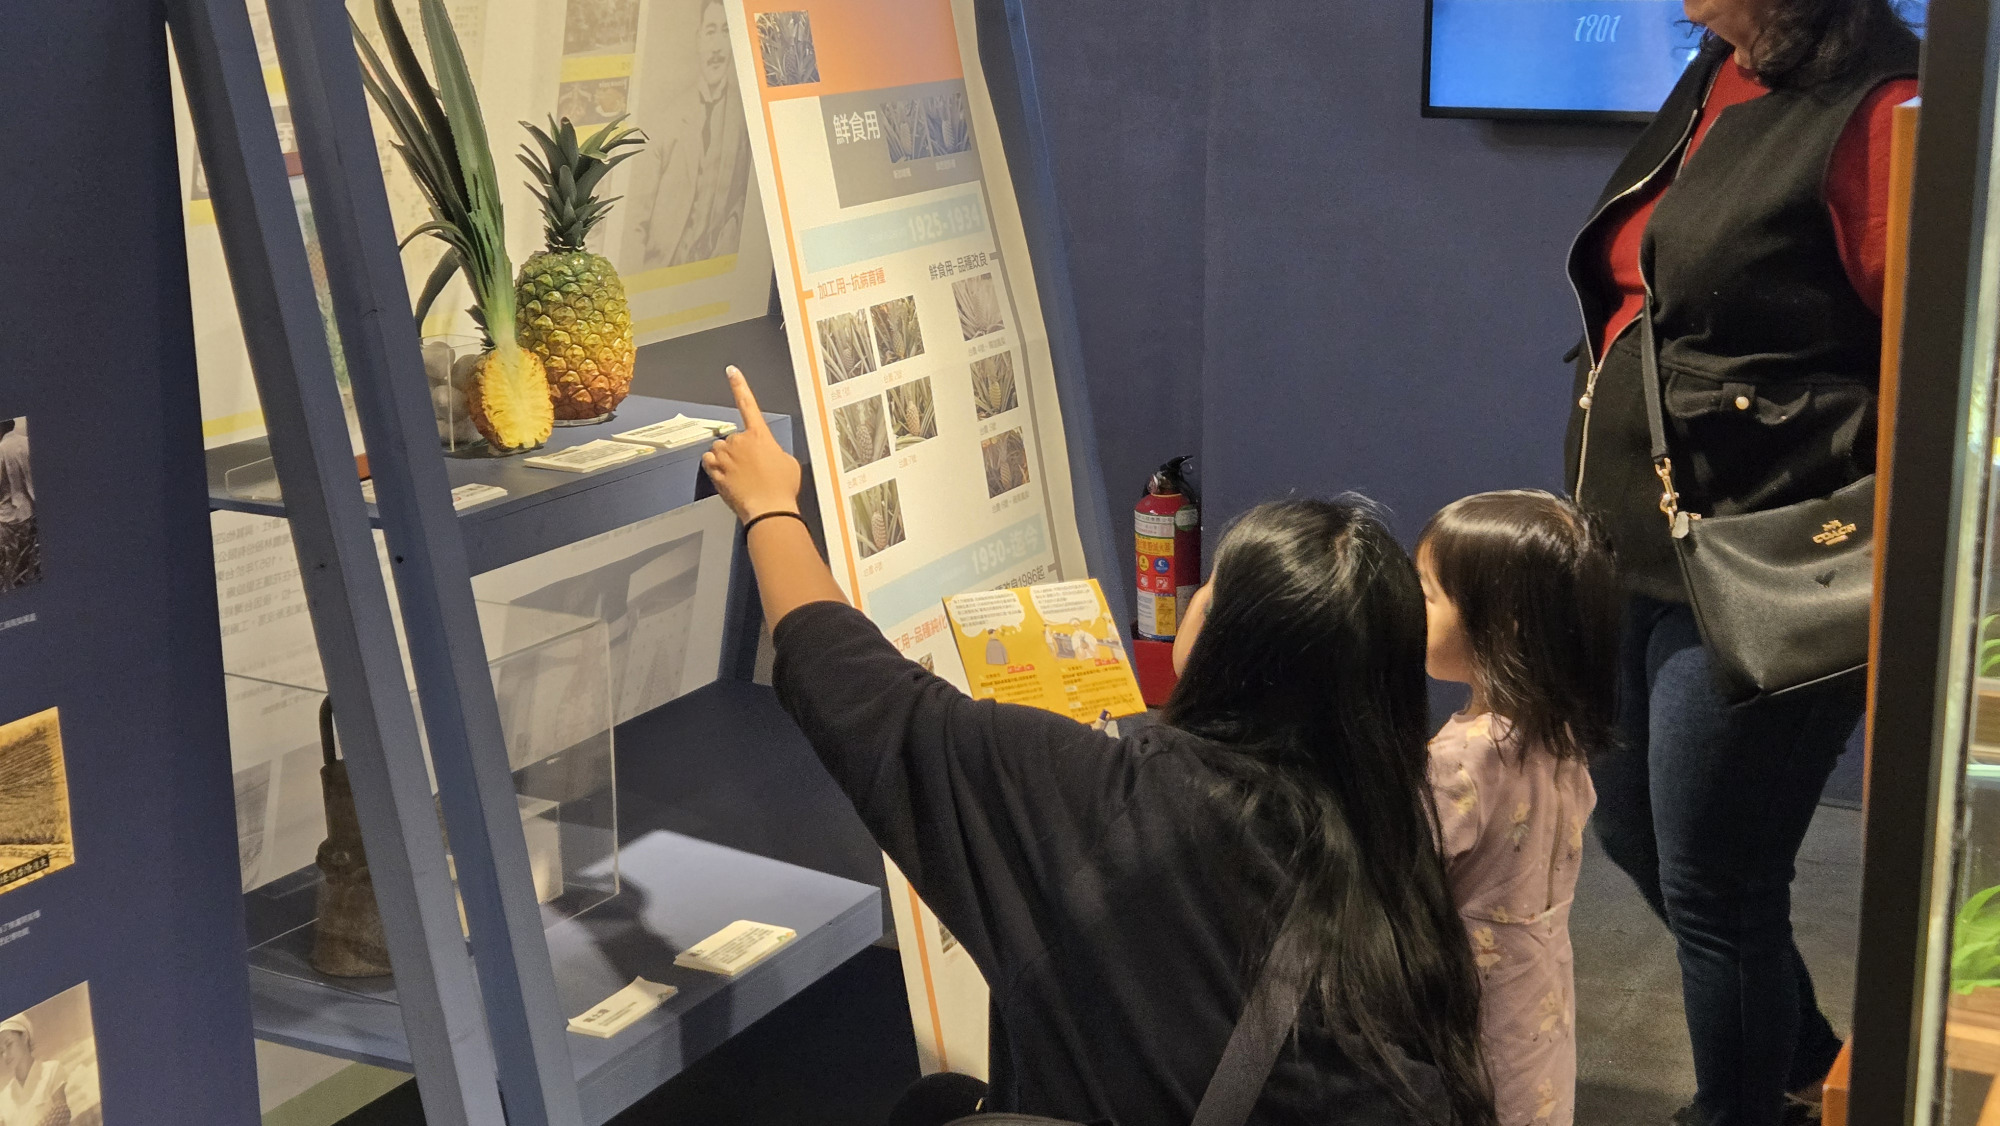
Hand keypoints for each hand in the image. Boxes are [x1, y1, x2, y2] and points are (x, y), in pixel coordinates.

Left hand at [703, 366, 801, 522]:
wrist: (769, 509)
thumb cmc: (782, 488)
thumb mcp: (788, 463)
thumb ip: (773, 451)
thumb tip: (767, 455)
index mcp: (760, 435)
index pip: (748, 403)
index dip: (740, 385)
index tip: (731, 371)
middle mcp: (739, 441)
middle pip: (732, 438)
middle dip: (738, 451)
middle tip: (752, 470)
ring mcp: (726, 456)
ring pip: (719, 451)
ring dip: (726, 460)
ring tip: (741, 478)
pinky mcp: (715, 471)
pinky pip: (709, 463)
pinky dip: (715, 469)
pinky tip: (728, 480)